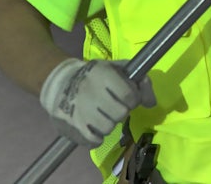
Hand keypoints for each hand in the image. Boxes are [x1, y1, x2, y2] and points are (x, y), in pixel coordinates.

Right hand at [40, 58, 155, 147]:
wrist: (59, 82)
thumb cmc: (95, 75)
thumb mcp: (118, 69)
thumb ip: (140, 81)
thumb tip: (151, 103)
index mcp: (103, 75)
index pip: (130, 95)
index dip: (133, 98)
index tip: (127, 96)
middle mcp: (91, 93)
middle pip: (121, 114)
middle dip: (121, 111)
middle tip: (112, 106)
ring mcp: (79, 111)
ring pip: (108, 128)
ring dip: (108, 123)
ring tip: (101, 115)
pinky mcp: (71, 126)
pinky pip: (93, 141)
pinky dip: (97, 137)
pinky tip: (93, 126)